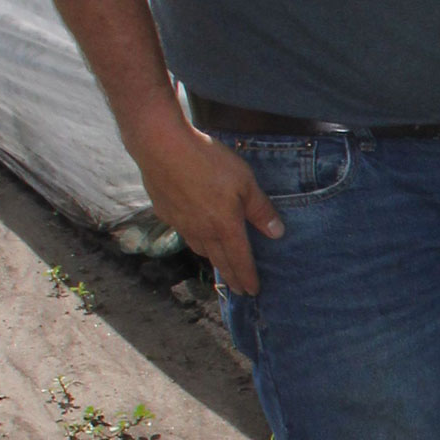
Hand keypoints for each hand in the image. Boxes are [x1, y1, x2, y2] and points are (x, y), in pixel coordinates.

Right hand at [124, 112, 282, 294]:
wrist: (162, 147)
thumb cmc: (209, 161)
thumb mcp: (245, 182)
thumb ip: (260, 209)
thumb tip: (277, 233)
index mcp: (225, 226)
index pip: (240, 260)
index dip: (247, 277)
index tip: (253, 292)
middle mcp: (201, 231)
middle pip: (219, 260)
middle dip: (231, 276)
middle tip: (238, 289)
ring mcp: (181, 223)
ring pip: (199, 248)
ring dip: (212, 258)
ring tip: (220, 262)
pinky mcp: (165, 212)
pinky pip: (184, 232)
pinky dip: (194, 239)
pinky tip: (195, 233)